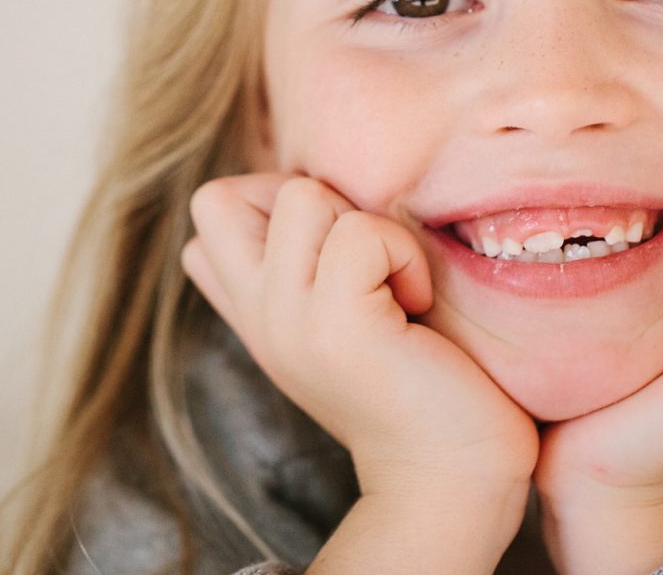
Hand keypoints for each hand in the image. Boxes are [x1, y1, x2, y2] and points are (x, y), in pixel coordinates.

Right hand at [182, 174, 538, 521]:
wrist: (451, 470)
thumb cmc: (418, 381)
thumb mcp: (339, 315)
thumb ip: (301, 265)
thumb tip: (288, 192)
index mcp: (252, 310)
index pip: (211, 209)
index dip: (277, 197)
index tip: (338, 247)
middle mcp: (256, 316)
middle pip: (220, 195)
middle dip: (306, 197)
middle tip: (360, 257)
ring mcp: (288, 322)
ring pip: (302, 196)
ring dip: (368, 225)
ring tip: (394, 286)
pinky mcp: (336, 327)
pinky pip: (360, 233)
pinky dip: (403, 254)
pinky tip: (417, 303)